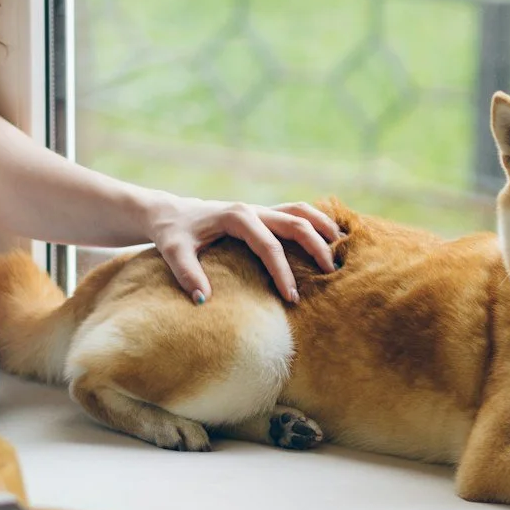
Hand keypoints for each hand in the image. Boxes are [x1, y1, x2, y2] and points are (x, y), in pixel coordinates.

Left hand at [144, 196, 342, 304]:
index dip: (282, 272)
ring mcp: (259, 210)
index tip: (292, 298)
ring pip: (301, 210)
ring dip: (322, 226)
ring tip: (341, 246)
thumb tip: (202, 300)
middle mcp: (252, 209)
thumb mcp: (172, 251)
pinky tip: (329, 236)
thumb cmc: (172, 233)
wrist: (168, 213)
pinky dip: (314, 221)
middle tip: (330, 273)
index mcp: (236, 216)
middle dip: (315, 246)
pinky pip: (294, 213)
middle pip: (295, 222)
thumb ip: (186, 273)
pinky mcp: (261, 214)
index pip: (268, 246)